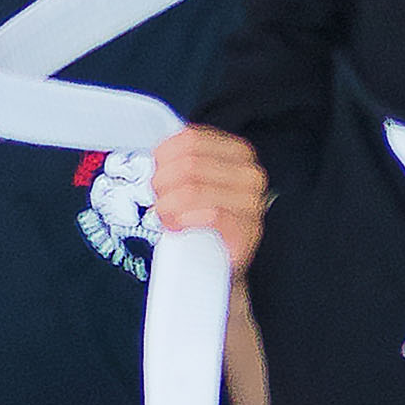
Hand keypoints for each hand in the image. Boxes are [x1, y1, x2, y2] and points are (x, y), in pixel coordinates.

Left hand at [150, 124, 268, 274]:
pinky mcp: (247, 231)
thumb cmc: (200, 221)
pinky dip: (185, 220)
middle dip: (162, 183)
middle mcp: (250, 173)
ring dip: (168, 205)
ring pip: (194, 189)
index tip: (154, 175)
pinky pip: (210, 215)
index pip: (191, 138)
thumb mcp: (192, 181)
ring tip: (164, 217)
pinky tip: (177, 227)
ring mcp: (252, 203)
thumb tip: (152, 154)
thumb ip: (179, 160)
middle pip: (188, 164)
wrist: (216, 265)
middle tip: (157, 201)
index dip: (162, 157)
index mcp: (237, 152)